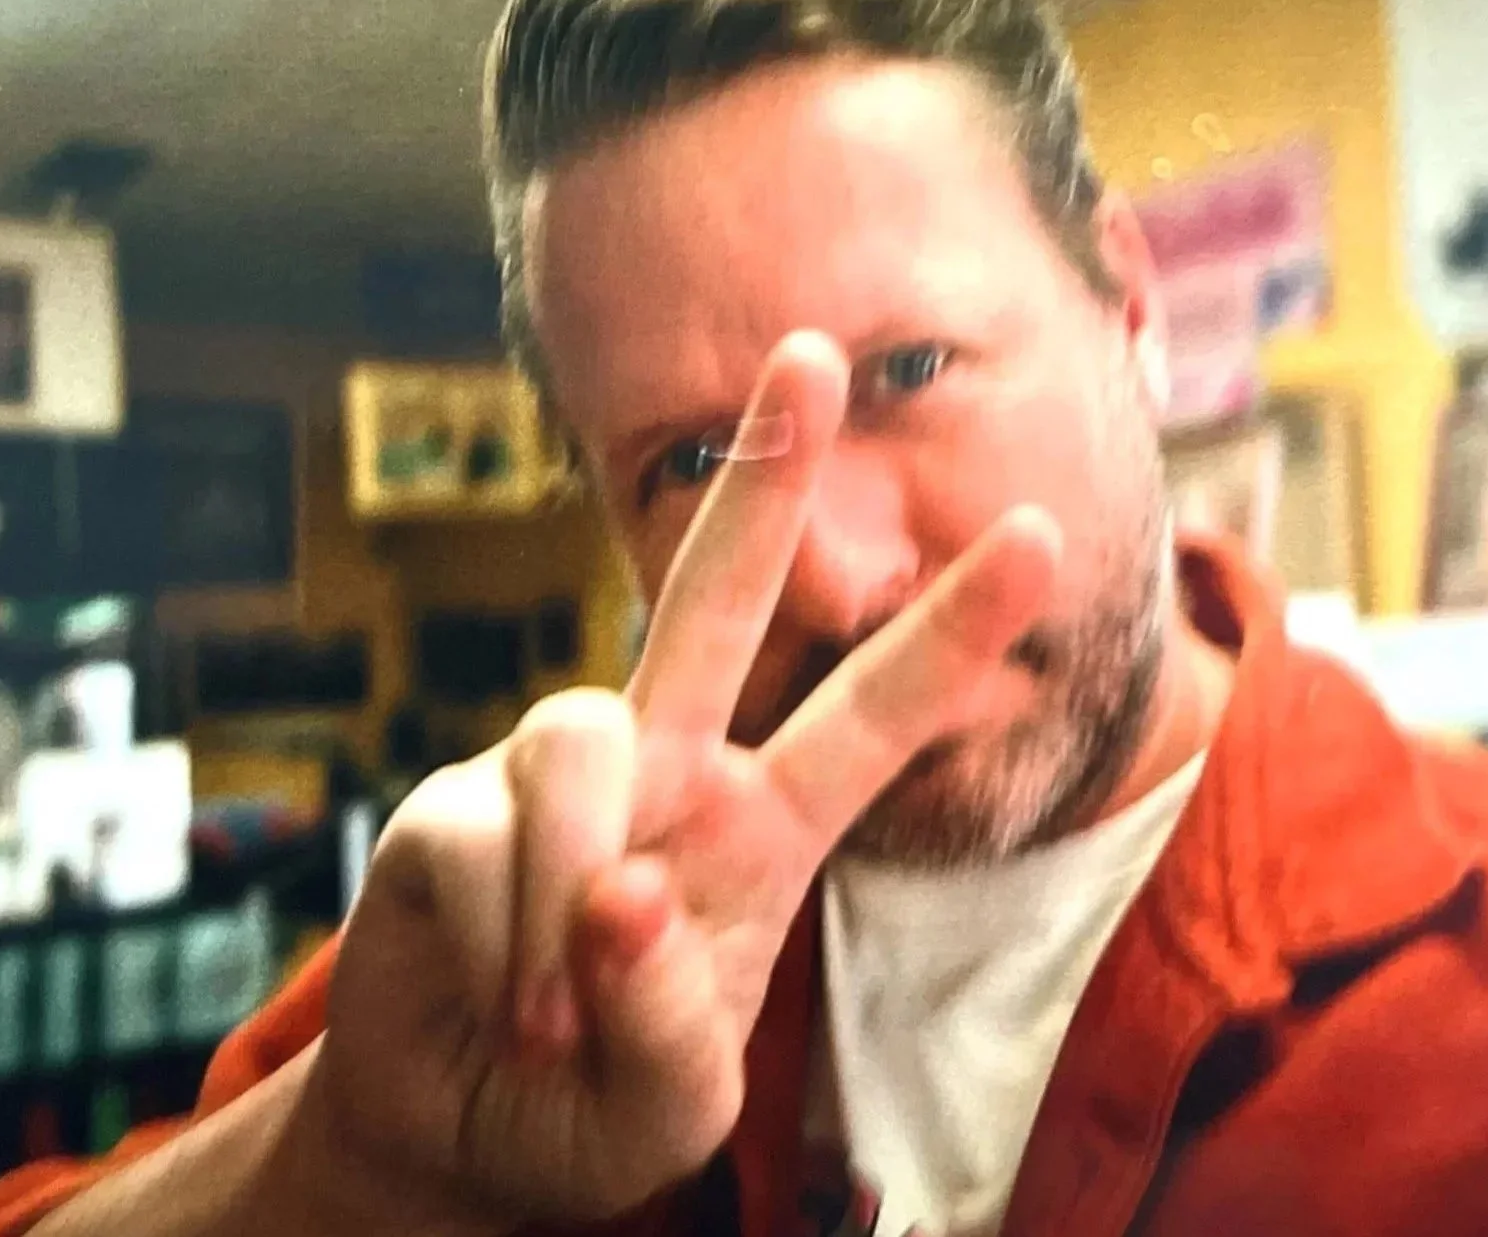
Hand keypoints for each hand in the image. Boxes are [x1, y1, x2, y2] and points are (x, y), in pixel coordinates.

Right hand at [308, 331, 1060, 1230]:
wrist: (466, 1133)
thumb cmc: (598, 1105)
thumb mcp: (674, 1107)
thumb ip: (670, 1022)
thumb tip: (621, 892)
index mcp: (763, 825)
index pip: (871, 715)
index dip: (951, 632)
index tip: (1037, 538)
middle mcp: (667, 770)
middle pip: (715, 597)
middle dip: (764, 479)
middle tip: (811, 355)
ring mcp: (558, 778)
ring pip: (577, 734)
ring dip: (572, 887)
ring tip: (556, 1016)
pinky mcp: (451, 809)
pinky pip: (479, 835)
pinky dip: (500, 938)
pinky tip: (504, 1000)